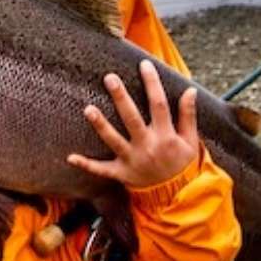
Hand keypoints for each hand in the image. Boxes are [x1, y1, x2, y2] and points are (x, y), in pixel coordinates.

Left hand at [68, 60, 199, 188]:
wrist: (178, 196)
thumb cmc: (182, 163)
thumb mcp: (190, 141)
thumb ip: (188, 116)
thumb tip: (190, 90)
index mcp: (165, 135)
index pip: (158, 104)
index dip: (152, 83)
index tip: (144, 65)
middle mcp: (147, 146)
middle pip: (132, 118)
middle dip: (120, 97)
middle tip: (109, 78)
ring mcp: (132, 160)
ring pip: (114, 140)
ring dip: (100, 125)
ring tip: (88, 108)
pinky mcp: (121, 173)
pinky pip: (101, 170)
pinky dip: (86, 164)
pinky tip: (70, 157)